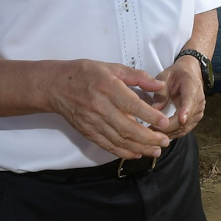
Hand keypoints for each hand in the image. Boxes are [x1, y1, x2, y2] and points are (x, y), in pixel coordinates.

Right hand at [46, 60, 170, 159]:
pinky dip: (122, 151)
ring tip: (156, 151)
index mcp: (109, 88)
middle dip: (149, 138)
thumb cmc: (86, 73)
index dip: (150, 116)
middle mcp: (101, 107)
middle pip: (128, 128)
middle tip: (165, 141)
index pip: (133, 106)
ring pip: (119, 140)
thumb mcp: (112, 67)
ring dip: (140, 147)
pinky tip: (136, 153)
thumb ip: (137, 77)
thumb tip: (159, 86)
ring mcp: (93, 122)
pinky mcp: (87, 131)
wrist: (56, 86)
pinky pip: (107, 145)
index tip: (164, 123)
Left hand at [149, 56, 206, 138]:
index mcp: (191, 86)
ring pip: (185, 127)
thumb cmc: (177, 74)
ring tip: (152, 135)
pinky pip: (185, 129)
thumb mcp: (165, 76)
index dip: (186, 110)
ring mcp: (198, 111)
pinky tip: (160, 135)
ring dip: (169, 133)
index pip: (190, 100)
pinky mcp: (195, 118)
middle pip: (186, 118)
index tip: (181, 119)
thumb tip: (154, 109)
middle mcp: (198, 100)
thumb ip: (160, 92)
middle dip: (168, 127)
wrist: (190, 74)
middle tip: (150, 130)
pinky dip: (173, 134)